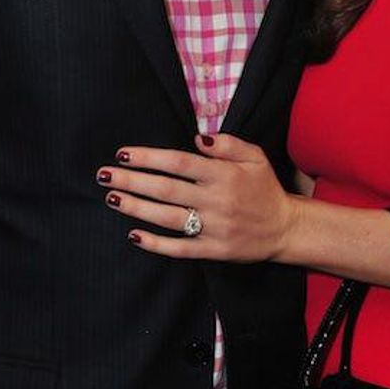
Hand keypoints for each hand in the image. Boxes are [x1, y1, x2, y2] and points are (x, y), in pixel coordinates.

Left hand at [98, 133, 295, 261]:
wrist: (285, 228)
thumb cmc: (264, 188)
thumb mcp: (255, 157)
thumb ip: (227, 144)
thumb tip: (197, 138)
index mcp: (224, 175)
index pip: (179, 163)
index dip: (149, 157)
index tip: (124, 154)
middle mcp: (217, 200)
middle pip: (167, 189)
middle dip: (133, 181)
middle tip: (104, 175)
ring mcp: (214, 227)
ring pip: (168, 218)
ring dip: (137, 208)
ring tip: (113, 198)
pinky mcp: (214, 250)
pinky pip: (180, 248)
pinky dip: (156, 244)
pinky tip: (134, 235)